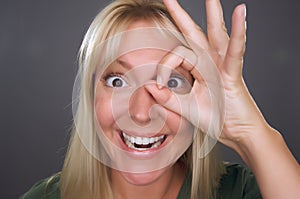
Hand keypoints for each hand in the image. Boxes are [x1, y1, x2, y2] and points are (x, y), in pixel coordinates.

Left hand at [146, 1, 299, 197]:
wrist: (237, 133)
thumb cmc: (216, 119)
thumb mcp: (185, 108)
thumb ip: (167, 98)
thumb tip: (148, 86)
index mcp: (198, 68)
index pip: (177, 54)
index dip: (165, 66)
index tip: (158, 83)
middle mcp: (210, 63)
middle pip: (195, 33)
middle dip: (182, 14)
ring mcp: (222, 66)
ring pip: (216, 35)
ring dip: (214, 13)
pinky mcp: (233, 75)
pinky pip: (235, 52)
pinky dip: (238, 33)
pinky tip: (241, 13)